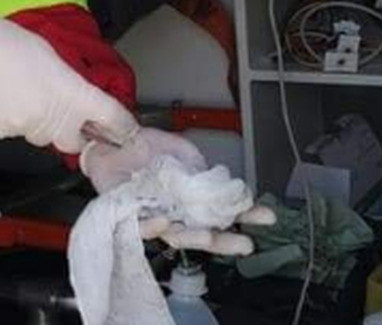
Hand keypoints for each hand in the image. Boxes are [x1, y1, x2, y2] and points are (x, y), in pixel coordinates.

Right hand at [0, 6, 137, 153]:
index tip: (126, 130)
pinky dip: (15, 120)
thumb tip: (70, 96)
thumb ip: (67, 83)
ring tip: (24, 94)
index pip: (109, 117)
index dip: (121, 126)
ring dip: (41, 123)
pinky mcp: (3, 133)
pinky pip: (17, 132)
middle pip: (74, 141)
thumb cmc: (7, 42)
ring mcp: (27, 128)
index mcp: (72, 93)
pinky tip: (3, 97)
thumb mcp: (50, 56)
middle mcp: (54, 117)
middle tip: (65, 114)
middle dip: (73, 131)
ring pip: (42, 137)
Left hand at [81, 131, 276, 255]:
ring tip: (208, 236)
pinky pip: (141, 227)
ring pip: (176, 236)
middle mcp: (177, 213)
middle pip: (203, 235)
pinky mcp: (129, 215)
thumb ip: (205, 171)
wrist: (116, 139)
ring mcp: (154, 216)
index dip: (245, 216)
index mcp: (193, 200)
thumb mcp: (186, 154)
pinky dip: (154, 226)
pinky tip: (165, 222)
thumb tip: (225, 185)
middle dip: (226, 241)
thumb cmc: (148, 148)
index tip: (265, 217)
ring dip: (193, 237)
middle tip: (244, 243)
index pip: (223, 214)